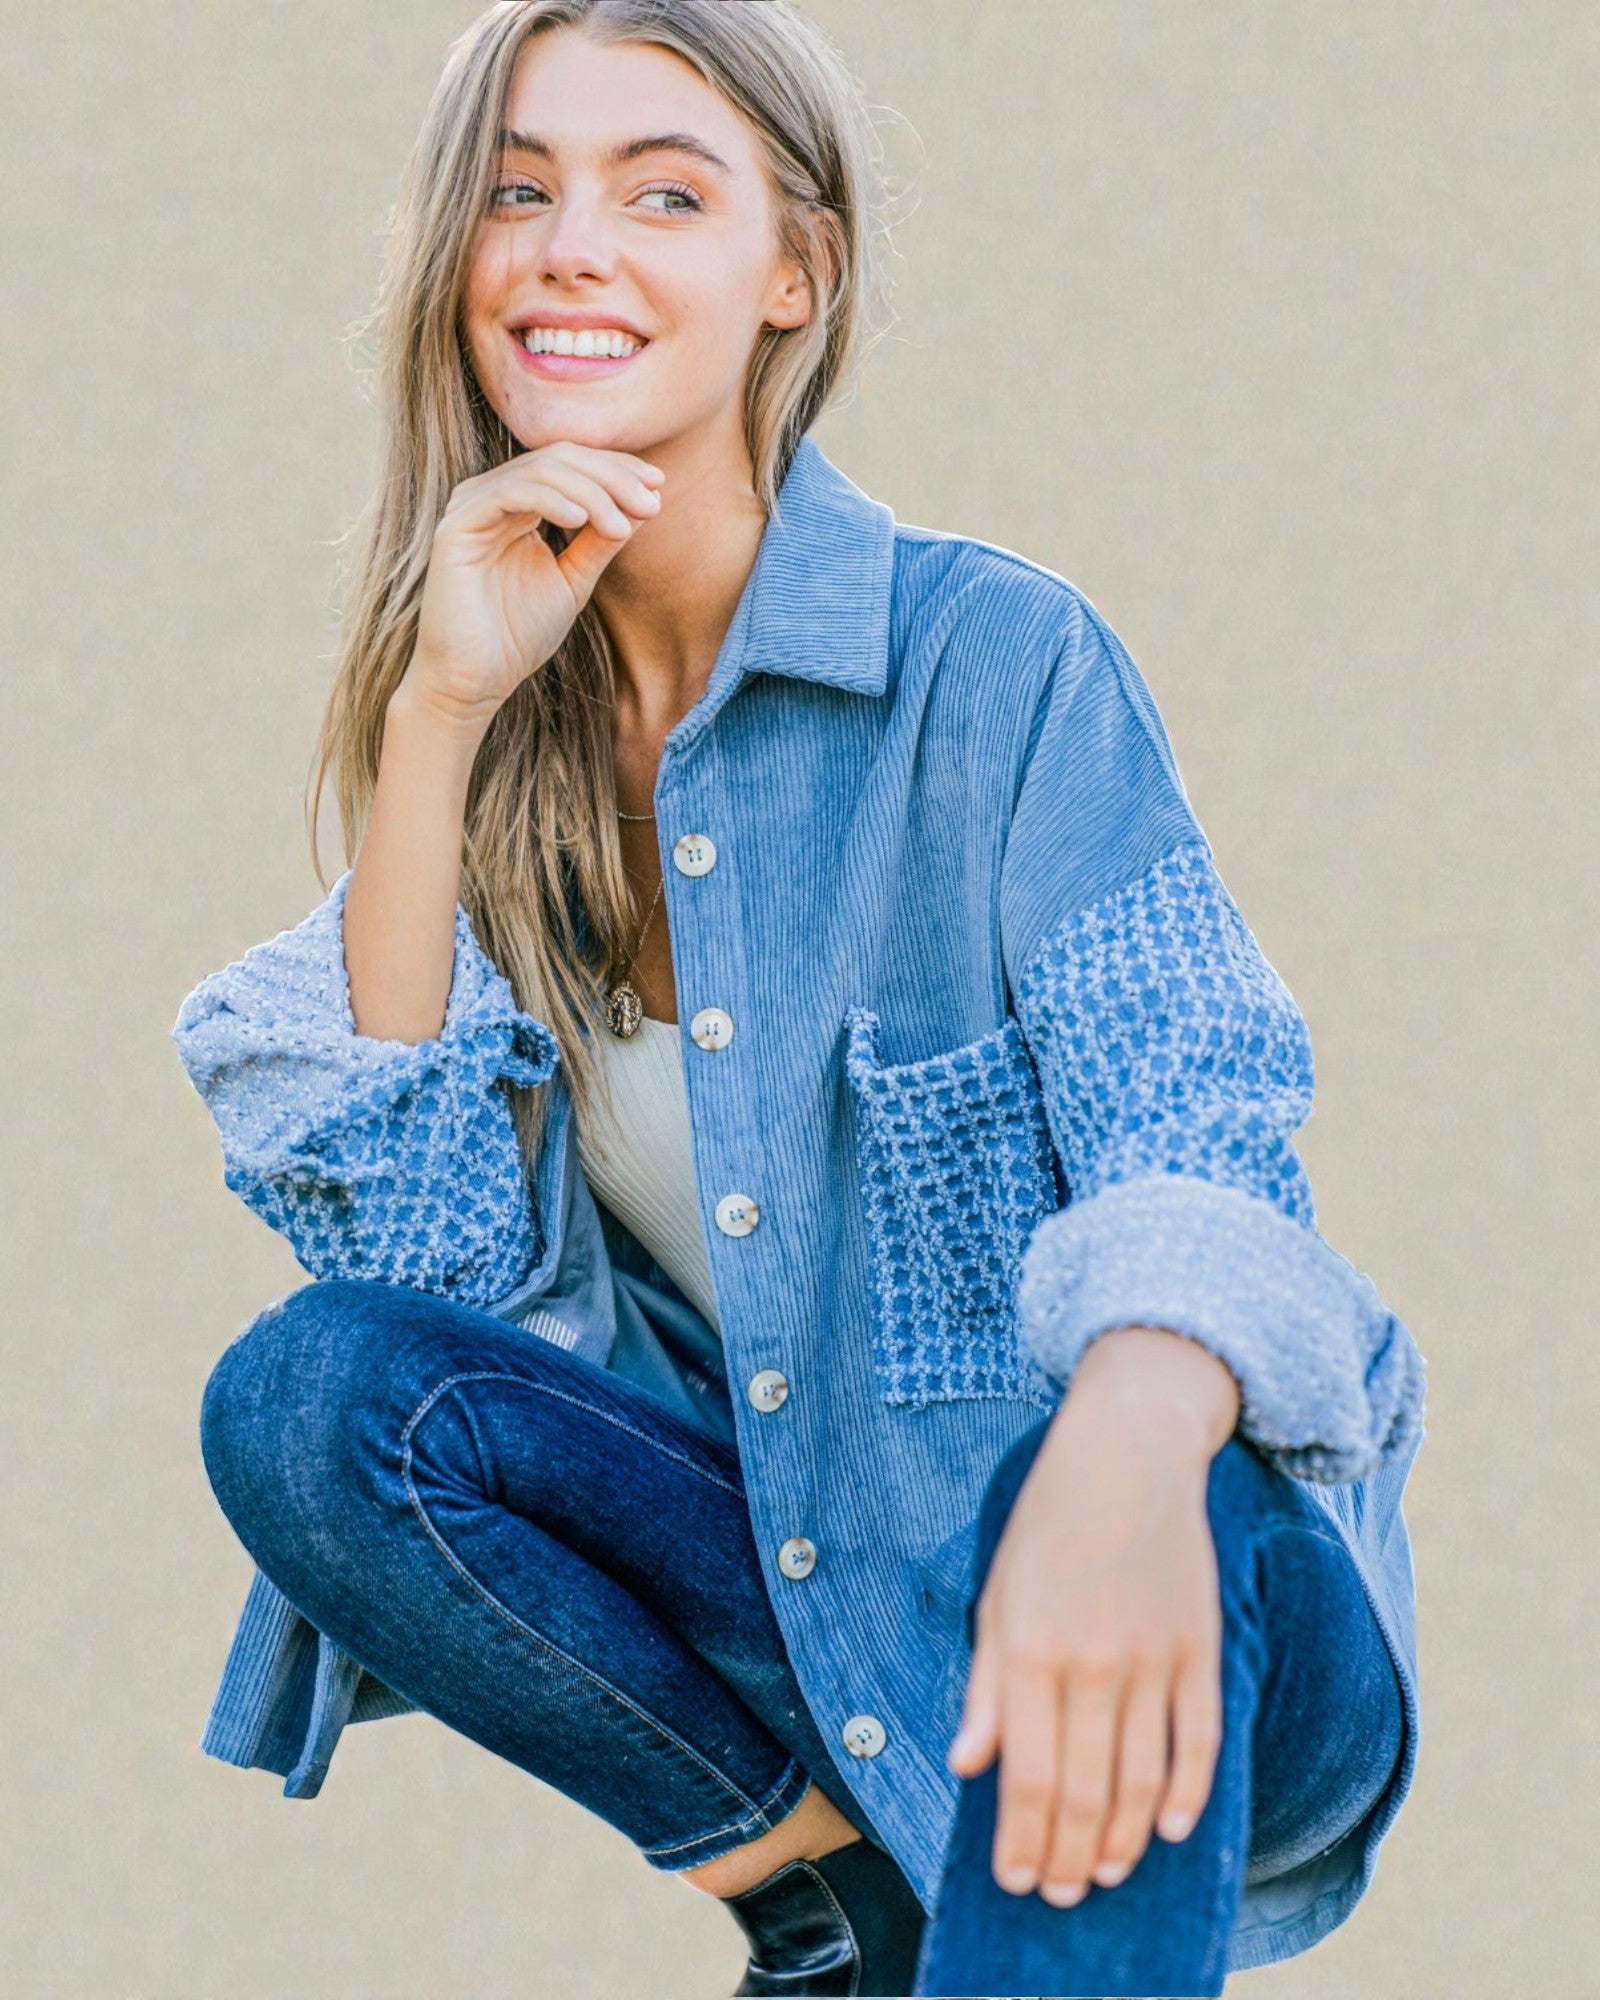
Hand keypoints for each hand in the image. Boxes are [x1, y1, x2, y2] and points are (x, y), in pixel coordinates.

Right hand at [400, 440, 666, 727]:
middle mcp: (491, 496)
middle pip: (558, 458)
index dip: (615, 468)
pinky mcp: (456, 527)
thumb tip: (645, 502)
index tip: (658, 486)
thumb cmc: (518, 636)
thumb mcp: (574, 580)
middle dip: (611, 476)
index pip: (570, 465)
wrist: (475, 680)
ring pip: (538, 470)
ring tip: (622, 524)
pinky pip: (508, 494)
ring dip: (590, 491)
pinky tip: (580, 519)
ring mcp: (471, 507)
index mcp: (517, 503)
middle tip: (650, 501)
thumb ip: (601, 541)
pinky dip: (549, 500)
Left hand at [947, 1326, 1240, 1904]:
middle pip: (1082, 1792)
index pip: (1025, 1777)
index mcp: (1029, 1650)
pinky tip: (1171, 1832)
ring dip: (1120, 1842)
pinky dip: (1189, 1797)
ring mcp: (1153, 1658)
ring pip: (1142, 1782)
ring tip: (1101, 1873)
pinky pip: (1201, 1741)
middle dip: (1064, 1856)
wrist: (1127, 1451)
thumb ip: (985, 1687)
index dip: (1019, 1841)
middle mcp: (1091, 1663)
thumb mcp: (996, 1595)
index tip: (1013, 1880)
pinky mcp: (1201, 1648)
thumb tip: (969, 1765)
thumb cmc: (1048, 1523)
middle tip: (1057, 1893)